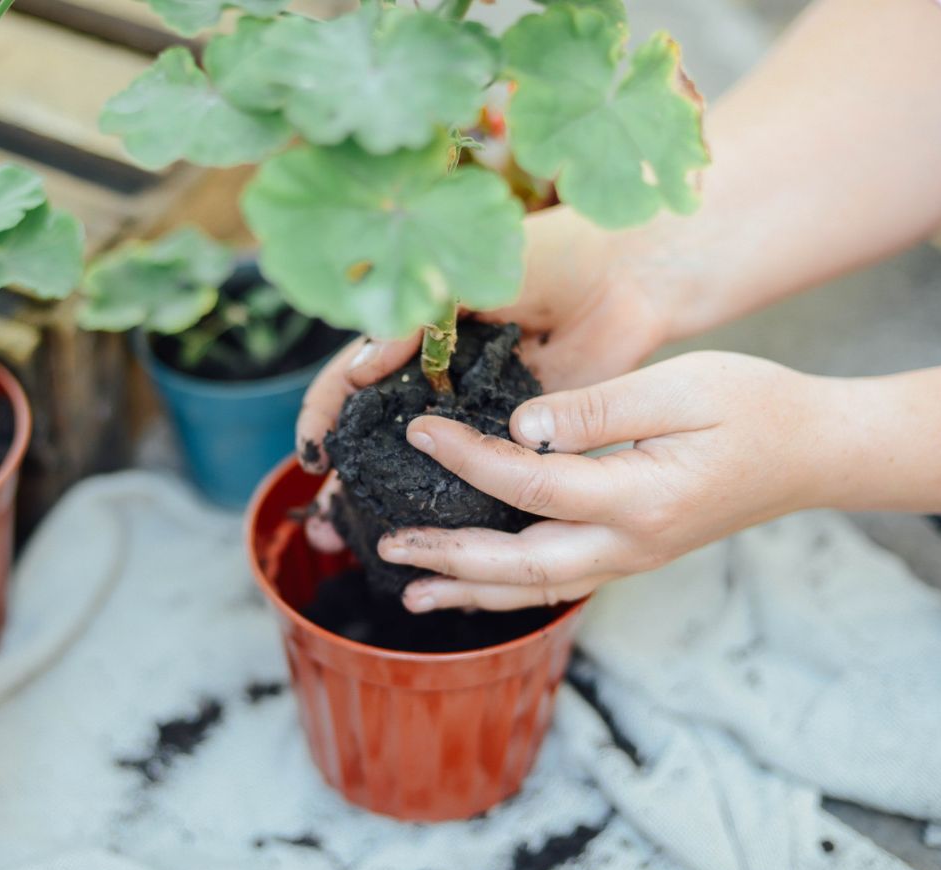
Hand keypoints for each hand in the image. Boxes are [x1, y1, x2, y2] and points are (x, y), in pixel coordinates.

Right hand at [297, 206, 674, 551]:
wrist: (627, 275)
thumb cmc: (547, 258)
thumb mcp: (467, 278)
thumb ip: (415, 319)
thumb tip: (360, 369)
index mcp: (417, 332)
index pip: (353, 377)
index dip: (325, 412)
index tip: (313, 452)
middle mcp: (439, 379)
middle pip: (376, 435)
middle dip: (343, 479)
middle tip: (322, 521)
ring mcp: (478, 413)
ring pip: (421, 468)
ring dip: (386, 504)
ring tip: (355, 540)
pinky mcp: (522, 441)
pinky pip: (480, 481)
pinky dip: (452, 508)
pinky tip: (430, 539)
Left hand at [377, 351, 830, 610]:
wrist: (815, 452)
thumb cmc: (754, 408)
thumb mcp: (681, 388)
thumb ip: (596, 409)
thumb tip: (518, 426)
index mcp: (636, 499)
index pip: (526, 484)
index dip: (464, 460)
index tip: (419, 431)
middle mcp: (628, 544)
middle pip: (517, 565)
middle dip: (447, 558)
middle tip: (387, 544)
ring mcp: (631, 557)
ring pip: (535, 588)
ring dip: (470, 590)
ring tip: (413, 591)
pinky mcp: (633, 552)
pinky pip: (557, 580)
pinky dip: (508, 586)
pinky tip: (478, 583)